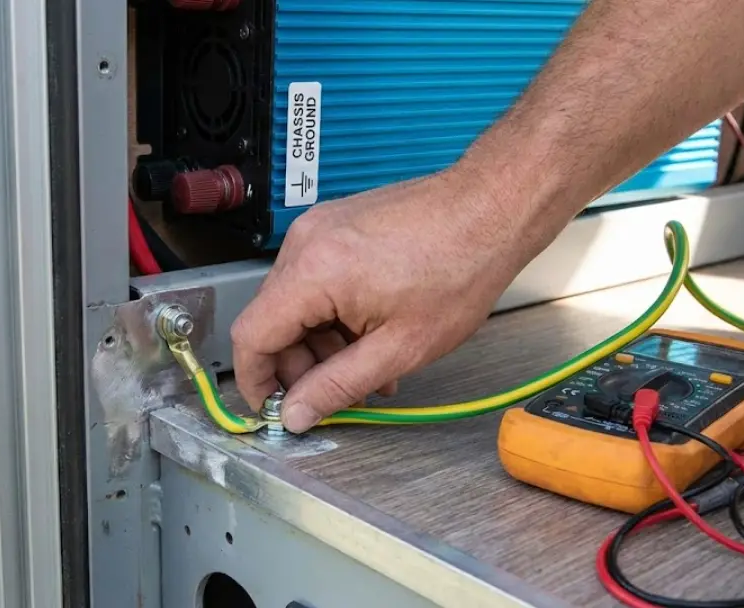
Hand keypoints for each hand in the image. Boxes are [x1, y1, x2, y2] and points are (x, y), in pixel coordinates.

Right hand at [230, 167, 547, 432]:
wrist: (492, 208)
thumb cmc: (461, 267)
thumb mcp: (400, 348)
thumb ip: (338, 386)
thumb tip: (296, 413)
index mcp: (313, 272)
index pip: (251, 336)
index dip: (255, 380)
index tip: (271, 408)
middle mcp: (305, 243)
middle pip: (272, 320)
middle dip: (299, 365)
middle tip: (336, 394)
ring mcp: (318, 228)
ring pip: (295, 303)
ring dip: (321, 343)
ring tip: (368, 367)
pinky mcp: (335, 225)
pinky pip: (315, 280)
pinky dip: (333, 313)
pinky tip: (370, 334)